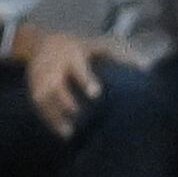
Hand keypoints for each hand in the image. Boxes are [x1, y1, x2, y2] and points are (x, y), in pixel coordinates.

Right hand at [18, 23, 110, 137]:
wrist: (41, 43)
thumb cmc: (77, 48)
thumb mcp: (95, 45)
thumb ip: (117, 55)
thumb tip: (144, 67)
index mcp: (71, 55)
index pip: (78, 69)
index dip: (85, 81)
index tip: (96, 94)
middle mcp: (53, 68)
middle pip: (55, 86)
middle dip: (65, 101)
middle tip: (78, 115)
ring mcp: (40, 80)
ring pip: (44, 99)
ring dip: (54, 116)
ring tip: (69, 132)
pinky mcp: (33, 90)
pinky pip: (39, 107)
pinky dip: (49, 121)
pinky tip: (63, 133)